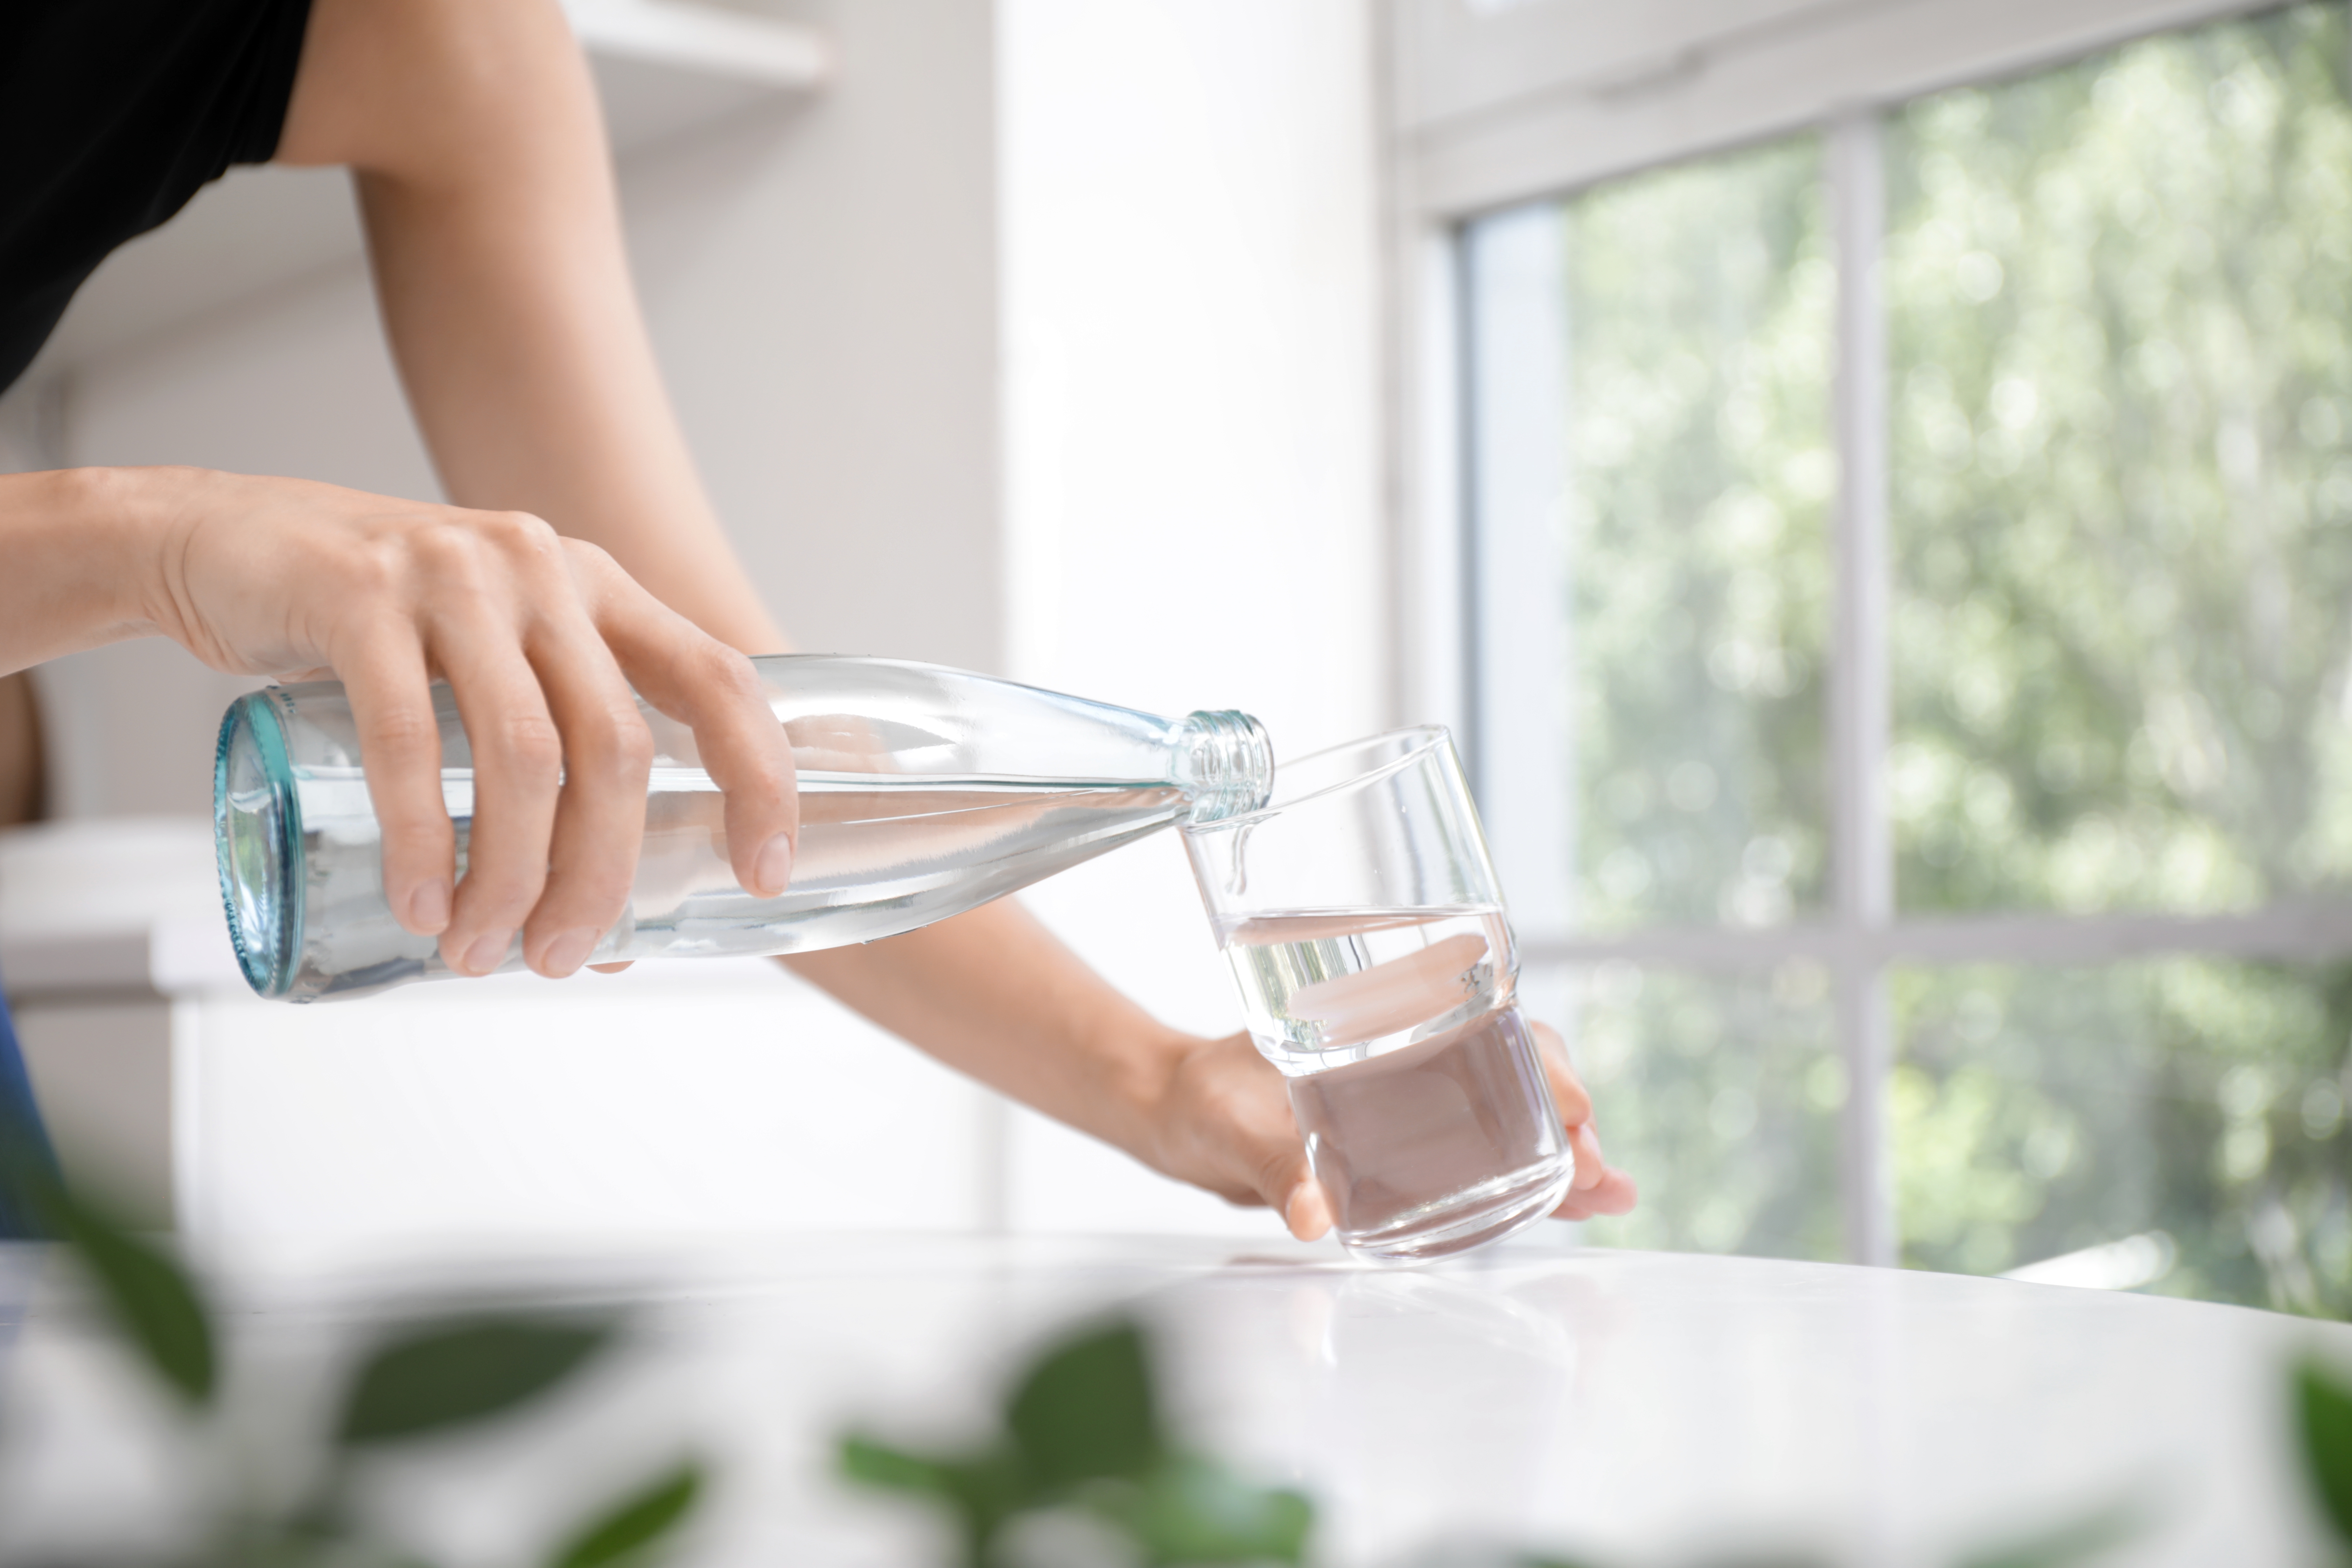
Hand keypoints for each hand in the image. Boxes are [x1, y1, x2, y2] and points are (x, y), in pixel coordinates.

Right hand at [143, 467, 796, 978]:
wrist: (219, 541)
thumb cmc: (370, 625)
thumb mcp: (492, 661)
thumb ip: (553, 755)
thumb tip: (612, 922)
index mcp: (598, 587)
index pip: (720, 679)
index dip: (759, 780)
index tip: (763, 875)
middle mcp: (544, 571)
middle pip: (618, 747)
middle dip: (599, 874)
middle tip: (560, 956)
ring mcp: (455, 575)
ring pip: (525, 755)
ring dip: (511, 875)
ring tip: (481, 950)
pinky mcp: (360, 595)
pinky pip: (409, 741)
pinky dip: (421, 840)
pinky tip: (422, 905)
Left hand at [1140, 1021, 1636, 1241]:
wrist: (1174, 1112)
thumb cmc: (1203, 1098)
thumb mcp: (1231, 1128)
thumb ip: (1270, 1167)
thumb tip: (1309, 1214)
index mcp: (1382, 1029)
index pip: (1483, 1030)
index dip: (1538, 1064)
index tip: (1570, 1102)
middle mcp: (1410, 1062)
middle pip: (1515, 1077)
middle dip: (1567, 1119)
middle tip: (1594, 1167)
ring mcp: (1415, 1105)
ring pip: (1512, 1120)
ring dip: (1564, 1155)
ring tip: (1610, 1193)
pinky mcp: (1407, 1149)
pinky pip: (1482, 1159)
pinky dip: (1530, 1180)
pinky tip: (1579, 1204)